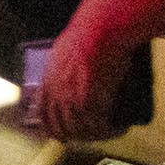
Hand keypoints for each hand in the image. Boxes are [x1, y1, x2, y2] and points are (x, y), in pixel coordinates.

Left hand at [35, 21, 142, 141]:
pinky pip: (98, 127)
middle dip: (78, 135)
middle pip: (61, 128)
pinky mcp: (90, 102)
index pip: (43, 114)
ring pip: (80, 131)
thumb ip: (66, 67)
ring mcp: (71, 99)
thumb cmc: (90, 32)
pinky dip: (111, 131)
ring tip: (111, 129)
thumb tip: (76, 76)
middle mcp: (56, 92)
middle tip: (94, 134)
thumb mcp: (67, 50)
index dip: (54, 128)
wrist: (102, 28)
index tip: (65, 133)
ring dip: (97, 135)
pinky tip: (120, 127)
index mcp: (48, 79)